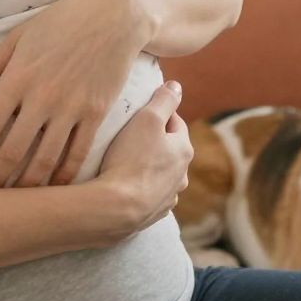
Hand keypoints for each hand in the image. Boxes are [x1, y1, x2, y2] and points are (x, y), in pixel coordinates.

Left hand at [0, 0, 143, 187]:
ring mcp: (72, 107)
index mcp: (18, 77)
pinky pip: (78, 153)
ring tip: (15, 203)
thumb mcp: (18, 37)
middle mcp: (42, 97)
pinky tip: (55, 191)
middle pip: (13, 151)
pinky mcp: (97, 113)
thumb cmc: (62, 21)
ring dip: (27, 186)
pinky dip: (64, 176)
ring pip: (45, 159)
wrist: (116, 15)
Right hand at [98, 82, 191, 233]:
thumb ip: (163, 100)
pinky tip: (125, 187)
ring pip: (162, 175)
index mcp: (184, 150)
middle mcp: (182, 175)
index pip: (175, 123)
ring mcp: (169, 197)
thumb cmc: (131, 159)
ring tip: (125, 164)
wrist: (116, 208)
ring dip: (149, 168)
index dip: (158, 114)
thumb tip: (176, 86)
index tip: (140, 112)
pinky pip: (150, 196)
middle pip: (169, 150)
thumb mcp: (147, 119)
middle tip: (129, 137)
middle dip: (154, 143)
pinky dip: (141, 189)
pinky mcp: (154, 214)